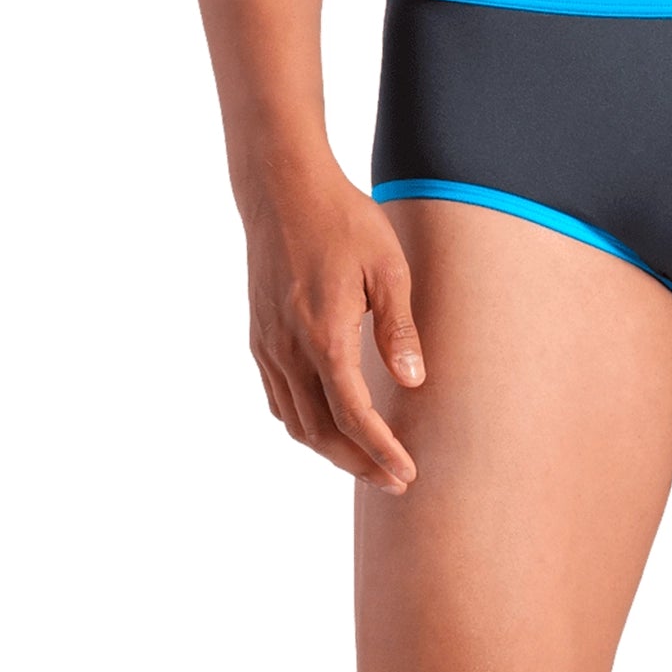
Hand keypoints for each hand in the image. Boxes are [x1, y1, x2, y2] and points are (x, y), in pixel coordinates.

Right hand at [241, 159, 425, 489]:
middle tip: (394, 480)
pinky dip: (303, 423)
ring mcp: (268, 346)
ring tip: (366, 460)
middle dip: (358, 463)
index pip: (354, 416)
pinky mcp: (259, 337)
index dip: (381, 451)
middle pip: (320, 432)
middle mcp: (289, 350)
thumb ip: (399, 330)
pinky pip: (277, 398)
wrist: (283, 190)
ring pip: (294, 421)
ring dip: (330, 449)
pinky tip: (326, 423)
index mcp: (324, 337)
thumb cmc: (343, 222)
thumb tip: (412, 384)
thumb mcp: (387, 268)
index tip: (407, 473)